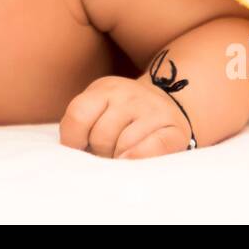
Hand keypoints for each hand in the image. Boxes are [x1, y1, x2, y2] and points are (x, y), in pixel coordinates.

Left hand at [59, 75, 192, 158]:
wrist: (170, 103)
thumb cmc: (124, 117)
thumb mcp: (99, 109)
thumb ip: (81, 125)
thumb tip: (75, 153)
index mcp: (105, 88)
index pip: (78, 115)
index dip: (73, 140)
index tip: (80, 148)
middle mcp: (129, 94)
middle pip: (100, 136)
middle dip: (99, 152)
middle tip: (107, 153)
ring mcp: (153, 110)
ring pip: (123, 147)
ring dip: (118, 159)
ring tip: (122, 155)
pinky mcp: (174, 129)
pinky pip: (152, 149)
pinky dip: (139, 158)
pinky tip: (133, 160)